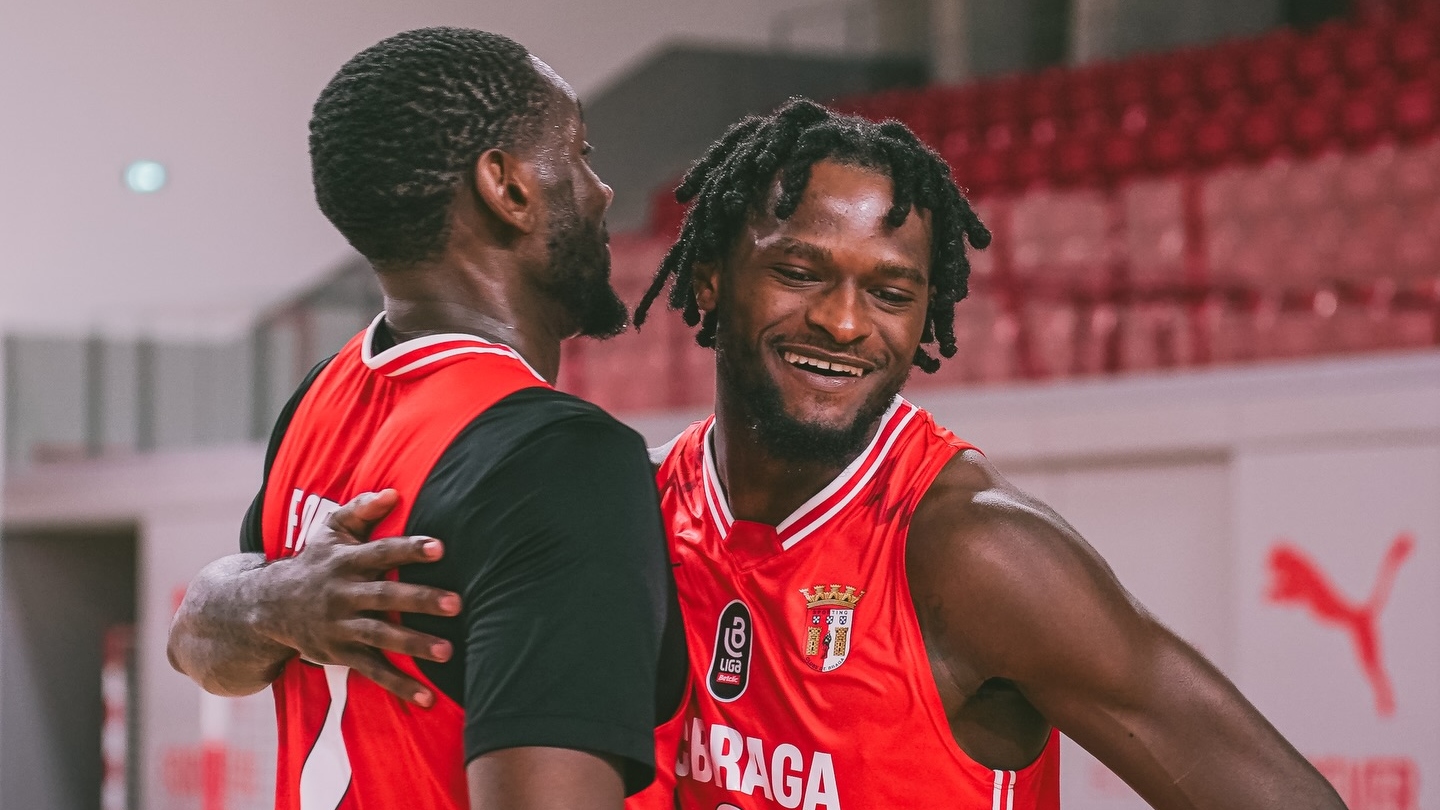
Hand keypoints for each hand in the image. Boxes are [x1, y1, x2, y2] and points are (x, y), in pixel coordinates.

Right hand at [256, 489, 459, 706]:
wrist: (265, 607)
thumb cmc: (313, 562)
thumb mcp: (329, 532)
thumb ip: (360, 510)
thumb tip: (393, 493)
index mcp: (345, 562)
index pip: (380, 552)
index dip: (408, 549)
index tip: (440, 547)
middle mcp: (343, 594)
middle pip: (385, 596)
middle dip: (420, 599)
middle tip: (456, 604)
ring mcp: (341, 626)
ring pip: (381, 636)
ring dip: (414, 645)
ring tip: (448, 652)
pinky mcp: (340, 654)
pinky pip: (372, 671)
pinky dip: (399, 685)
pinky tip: (427, 698)